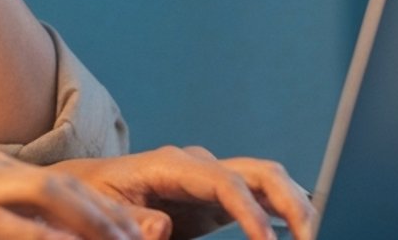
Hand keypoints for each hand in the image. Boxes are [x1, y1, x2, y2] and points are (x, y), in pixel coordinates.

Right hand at [0, 151, 148, 239]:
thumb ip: (0, 224)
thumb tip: (38, 236)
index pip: (66, 186)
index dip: (108, 211)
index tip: (138, 236)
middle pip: (70, 190)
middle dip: (114, 218)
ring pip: (51, 200)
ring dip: (92, 225)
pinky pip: (8, 227)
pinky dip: (43, 239)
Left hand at [50, 147, 315, 239]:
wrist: (85, 189)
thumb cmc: (92, 198)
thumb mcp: (101, 209)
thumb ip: (131, 219)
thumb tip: (161, 226)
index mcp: (171, 166)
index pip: (224, 181)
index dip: (249, 211)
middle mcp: (198, 166)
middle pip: (258, 172)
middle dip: (290, 203)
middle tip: (310, 238)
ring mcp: (211, 178)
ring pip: (267, 179)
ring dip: (295, 206)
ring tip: (313, 236)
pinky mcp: (217, 198)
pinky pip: (261, 196)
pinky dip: (284, 211)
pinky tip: (302, 232)